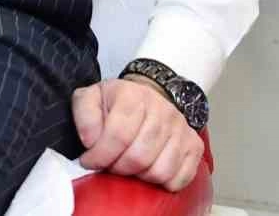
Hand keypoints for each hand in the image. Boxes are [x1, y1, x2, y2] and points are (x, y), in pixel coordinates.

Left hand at [71, 77, 203, 191]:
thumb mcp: (91, 98)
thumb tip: (91, 141)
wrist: (148, 96)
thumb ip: (84, 116)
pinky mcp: (194, 145)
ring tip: (128, 167)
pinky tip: (148, 171)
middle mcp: (162, 110)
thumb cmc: (117, 102)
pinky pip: (180, 178)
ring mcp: (181, 129)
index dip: (100, 155)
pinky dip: (162, 183)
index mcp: (133, 95)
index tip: (89, 161)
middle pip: (139, 157)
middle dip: (117, 168)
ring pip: (160, 171)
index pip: (118, 135)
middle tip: (108, 165)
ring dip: (139, 177)